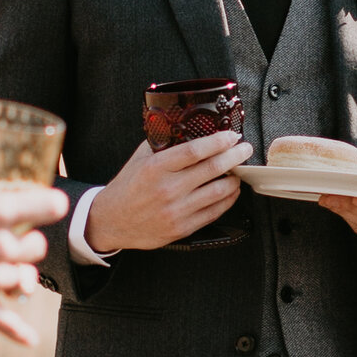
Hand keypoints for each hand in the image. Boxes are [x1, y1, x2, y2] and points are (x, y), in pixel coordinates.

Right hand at [0, 178, 65, 342]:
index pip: (47, 205)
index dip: (51, 205)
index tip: (51, 206)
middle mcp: (0, 245)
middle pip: (38, 246)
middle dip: (27, 243)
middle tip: (13, 243)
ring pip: (26, 279)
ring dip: (17, 276)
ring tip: (4, 274)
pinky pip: (9, 323)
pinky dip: (20, 332)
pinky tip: (29, 337)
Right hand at [84, 130, 249, 253]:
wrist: (111, 220)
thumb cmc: (127, 187)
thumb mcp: (140, 159)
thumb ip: (163, 144)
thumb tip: (187, 129)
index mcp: (156, 167)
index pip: (195, 150)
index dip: (218, 141)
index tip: (231, 136)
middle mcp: (168, 189)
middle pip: (212, 169)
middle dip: (235, 156)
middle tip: (244, 149)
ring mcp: (176, 210)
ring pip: (218, 192)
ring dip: (234, 179)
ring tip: (238, 171)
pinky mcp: (182, 227)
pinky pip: (214, 212)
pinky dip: (227, 199)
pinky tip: (230, 191)